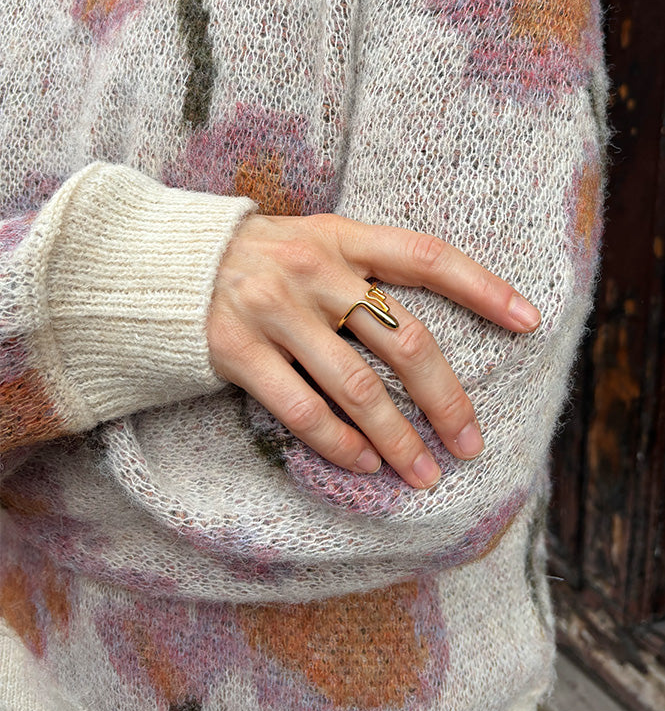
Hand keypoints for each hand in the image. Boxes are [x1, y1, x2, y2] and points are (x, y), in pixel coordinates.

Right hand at [208, 213, 539, 488]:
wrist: (164, 264)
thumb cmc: (258, 258)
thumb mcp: (314, 241)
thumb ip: (365, 270)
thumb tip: (428, 334)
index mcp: (341, 236)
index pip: (425, 257)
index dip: (482, 287)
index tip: (529, 321)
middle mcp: (312, 270)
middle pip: (402, 339)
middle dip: (446, 397)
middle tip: (471, 442)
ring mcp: (274, 310)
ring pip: (357, 387)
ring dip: (398, 439)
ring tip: (424, 474)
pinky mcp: (236, 350)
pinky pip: (301, 409)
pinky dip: (340, 443)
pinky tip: (365, 464)